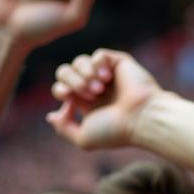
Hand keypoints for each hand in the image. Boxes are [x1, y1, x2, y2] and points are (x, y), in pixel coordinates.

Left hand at [46, 48, 160, 149]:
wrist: (140, 118)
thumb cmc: (115, 131)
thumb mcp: (84, 138)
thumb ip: (64, 129)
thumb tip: (52, 116)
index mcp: (86, 103)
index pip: (61, 88)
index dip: (61, 91)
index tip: (73, 103)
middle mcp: (95, 87)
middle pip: (65, 71)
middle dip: (71, 81)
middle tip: (89, 94)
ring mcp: (107, 74)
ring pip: (79, 61)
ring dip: (84, 74)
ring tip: (99, 88)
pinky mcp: (119, 63)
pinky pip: (98, 54)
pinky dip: (98, 65)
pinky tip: (108, 78)